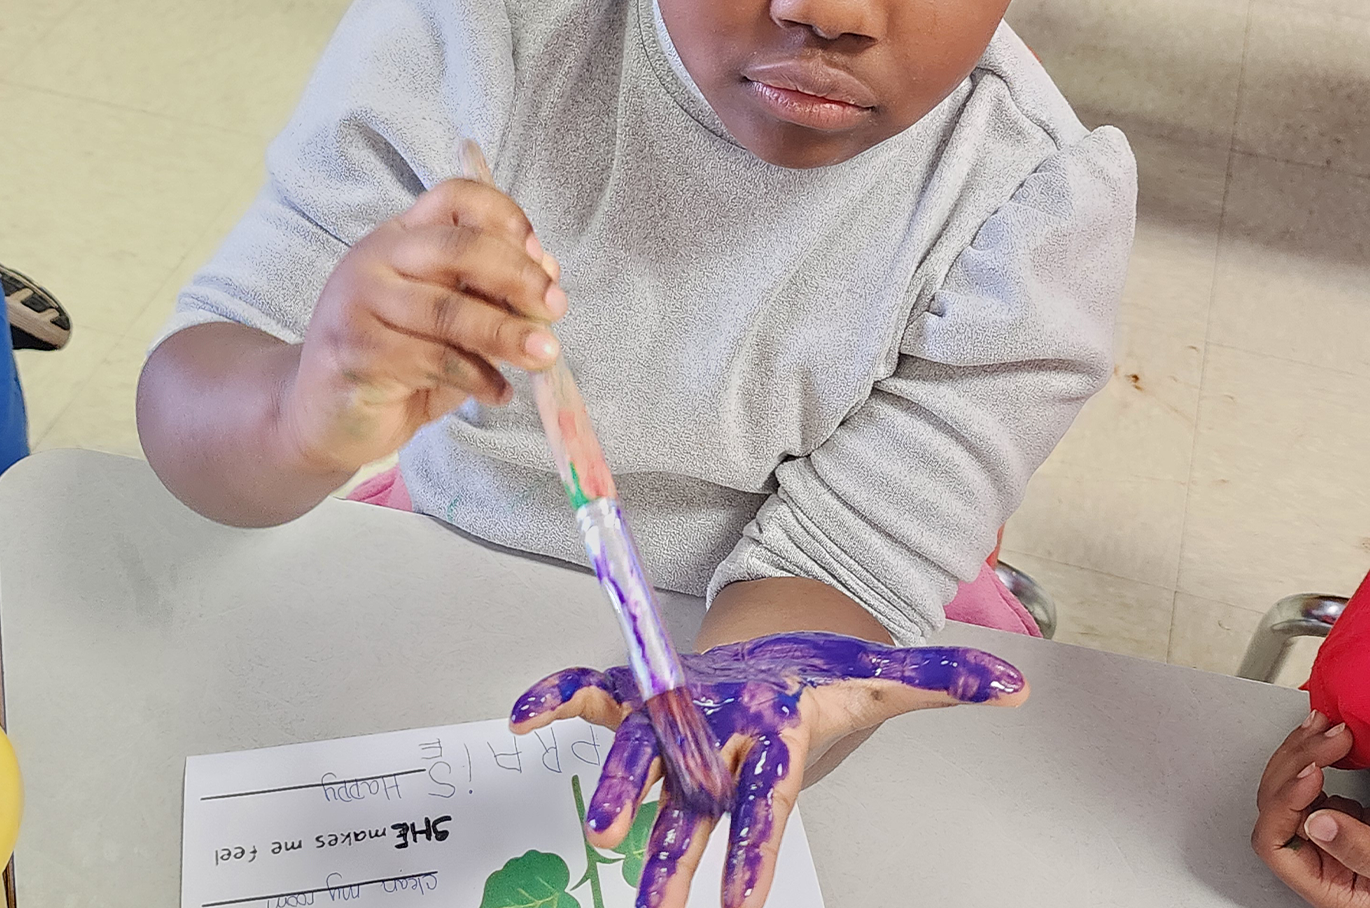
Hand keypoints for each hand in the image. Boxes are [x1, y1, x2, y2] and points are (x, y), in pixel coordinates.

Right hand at [283, 179, 565, 477]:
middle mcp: (375, 257)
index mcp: (402, 235)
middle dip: (519, 277)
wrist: (323, 418)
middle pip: (459, 248)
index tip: (541, 256)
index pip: (456, 197)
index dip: (506, 217)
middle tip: (555, 308)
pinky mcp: (353, 351)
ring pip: (448, 309)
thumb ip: (491, 295)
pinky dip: (477, 377)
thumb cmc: (397, 362)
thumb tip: (549, 270)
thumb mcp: (450, 321)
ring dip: (507, 334)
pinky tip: (497, 393)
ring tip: (545, 356)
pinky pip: (432, 359)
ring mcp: (357, 302)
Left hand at [511, 631, 1026, 907]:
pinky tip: (520, 711)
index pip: (762, 805)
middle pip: (690, 804)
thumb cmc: (818, 684)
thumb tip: (1012, 688)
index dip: (749, 853)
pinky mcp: (638, 690)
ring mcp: (672, 718)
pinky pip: (588, 690)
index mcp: (772, 742)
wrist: (771, 672)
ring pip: (636, 751)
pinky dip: (554, 695)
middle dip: (667, 860)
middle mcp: (717, 743)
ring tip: (594, 827)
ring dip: (613, 786)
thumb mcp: (882, 676)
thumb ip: (941, 682)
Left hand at [1254, 710, 1369, 903]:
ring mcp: (1324, 833)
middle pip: (1276, 802)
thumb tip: (1317, 823)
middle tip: (1332, 738)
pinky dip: (1318, 754)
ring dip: (1305, 749)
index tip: (1315, 773)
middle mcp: (1315, 857)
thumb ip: (1359, 852)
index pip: (1273, 842)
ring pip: (1289, 784)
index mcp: (1321, 882)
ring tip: (1329, 727)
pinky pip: (1313, 781)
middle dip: (1300, 760)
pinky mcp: (1340, 816)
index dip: (1285, 802)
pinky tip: (1331, 738)